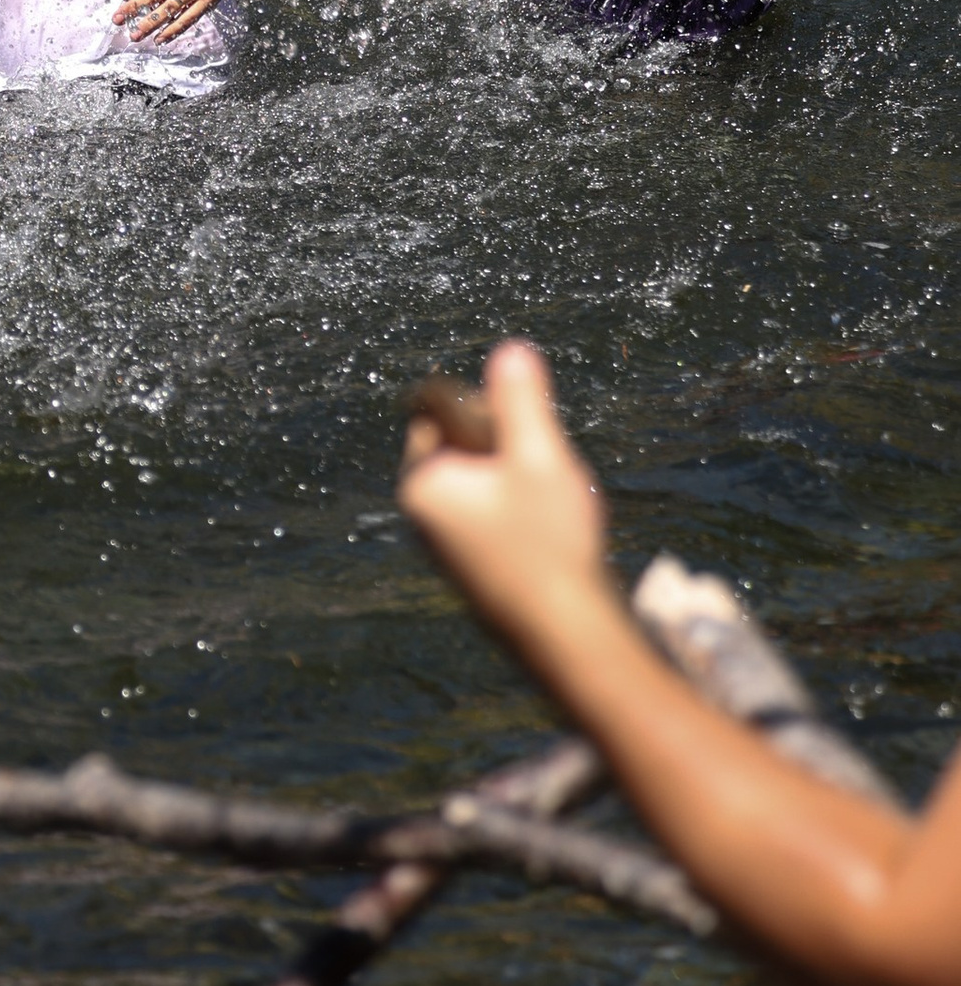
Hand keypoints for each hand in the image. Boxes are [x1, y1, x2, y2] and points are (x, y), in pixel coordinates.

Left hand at [397, 342, 611, 640]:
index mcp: (422, 483)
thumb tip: (510, 349)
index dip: (483, 410)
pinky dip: (518, 517)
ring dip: (515, 483)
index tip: (521, 441)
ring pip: (477, 484)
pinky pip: (487, 520)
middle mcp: (419, 517)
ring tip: (552, 513)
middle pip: (457, 446)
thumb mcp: (539, 456)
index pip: (434, 411)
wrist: (566, 635)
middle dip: (503, 447)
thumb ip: (521, 400)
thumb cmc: (549, 544)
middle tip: (543, 477)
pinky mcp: (466, 572)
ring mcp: (440, 548)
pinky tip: (551, 539)